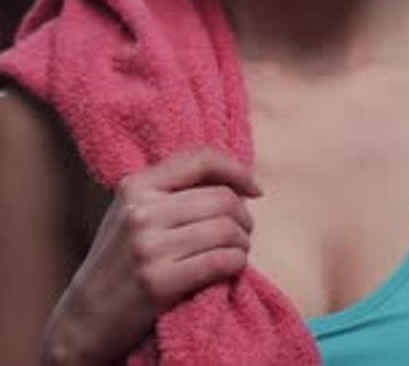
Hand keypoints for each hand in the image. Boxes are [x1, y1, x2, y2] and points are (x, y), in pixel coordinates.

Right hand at [41, 147, 260, 364]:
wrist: (86, 316)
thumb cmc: (117, 260)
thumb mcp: (132, 211)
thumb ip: (170, 190)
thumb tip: (231, 179)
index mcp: (136, 185)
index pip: (200, 159)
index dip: (236, 170)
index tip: (254, 189)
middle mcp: (141, 211)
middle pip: (222, 199)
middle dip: (244, 216)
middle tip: (243, 231)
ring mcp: (149, 247)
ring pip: (226, 230)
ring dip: (243, 243)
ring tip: (238, 251)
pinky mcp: (159, 282)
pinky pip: (221, 262)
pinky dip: (237, 264)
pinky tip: (232, 268)